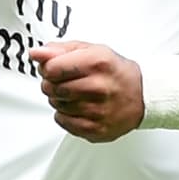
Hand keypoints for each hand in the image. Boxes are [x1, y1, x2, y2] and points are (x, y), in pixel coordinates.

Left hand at [29, 41, 143, 142]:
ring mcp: (98, 111)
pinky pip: (63, 122)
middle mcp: (99, 87)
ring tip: (74, 93)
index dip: (47, 68)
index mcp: (97, 62)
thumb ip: (60, 50)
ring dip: (59, 99)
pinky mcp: (96, 129)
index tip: (53, 68)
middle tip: (64, 81)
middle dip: (51, 83)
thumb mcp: (91, 50)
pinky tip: (78, 107)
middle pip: (51, 88)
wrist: (143, 95)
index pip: (52, 68)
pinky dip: (65, 114)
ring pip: (56, 105)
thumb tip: (35, 53)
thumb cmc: (115, 71)